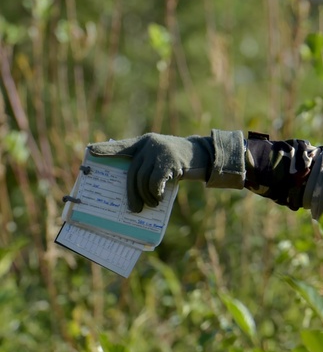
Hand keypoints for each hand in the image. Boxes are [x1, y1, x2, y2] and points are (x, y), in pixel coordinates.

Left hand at [89, 133, 211, 211]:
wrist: (202, 155)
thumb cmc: (176, 162)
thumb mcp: (159, 159)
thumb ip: (145, 165)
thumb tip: (131, 191)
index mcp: (143, 142)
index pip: (121, 146)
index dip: (106, 149)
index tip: (90, 151)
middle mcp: (149, 144)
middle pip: (132, 171)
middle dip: (131, 193)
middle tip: (132, 209)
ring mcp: (160, 152)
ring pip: (143, 178)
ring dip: (146, 196)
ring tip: (152, 204)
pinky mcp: (171, 162)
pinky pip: (155, 181)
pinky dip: (155, 192)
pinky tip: (160, 197)